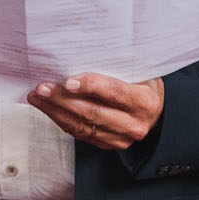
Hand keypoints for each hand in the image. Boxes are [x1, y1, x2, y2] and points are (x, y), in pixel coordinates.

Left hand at [28, 73, 163, 150]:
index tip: (67, 80)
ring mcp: (121, 138)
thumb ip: (118, 67)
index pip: (114, 93)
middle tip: (42, 88)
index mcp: (144, 102)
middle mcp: (134, 124)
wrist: (160, 114)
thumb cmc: (146, 87)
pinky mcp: (110, 145)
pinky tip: (49, 109)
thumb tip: (82, 54)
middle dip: (62, 100)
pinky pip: (81, 134)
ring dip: (55, 111)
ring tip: (38, 98)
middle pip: (92, 113)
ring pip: (82, 126)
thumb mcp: (141, 72)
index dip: (90, 86)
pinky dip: (62, 121)